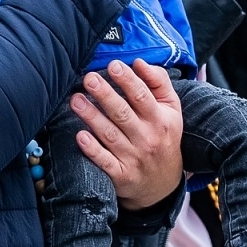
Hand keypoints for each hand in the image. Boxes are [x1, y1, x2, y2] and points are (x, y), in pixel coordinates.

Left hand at [70, 60, 183, 209]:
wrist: (164, 183)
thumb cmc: (164, 136)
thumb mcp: (171, 109)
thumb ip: (158, 82)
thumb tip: (138, 63)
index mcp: (161, 119)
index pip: (143, 96)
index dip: (128, 80)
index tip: (113, 66)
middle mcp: (147, 138)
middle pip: (123, 113)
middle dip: (105, 95)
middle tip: (88, 79)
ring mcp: (133, 158)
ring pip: (110, 135)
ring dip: (91, 117)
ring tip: (75, 100)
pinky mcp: (121, 175)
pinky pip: (104, 162)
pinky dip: (92, 150)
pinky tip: (80, 136)